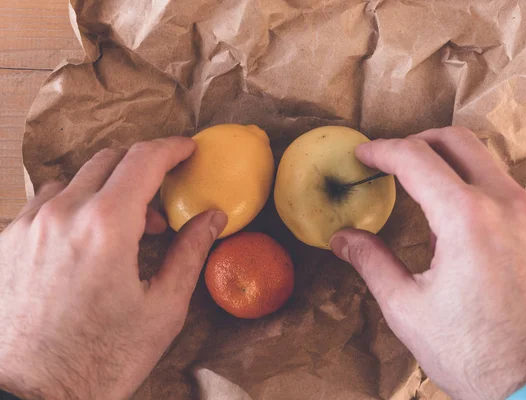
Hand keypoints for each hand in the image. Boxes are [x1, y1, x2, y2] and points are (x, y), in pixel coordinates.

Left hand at [0, 137, 226, 399]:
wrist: (31, 395)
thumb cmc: (101, 359)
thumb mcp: (162, 309)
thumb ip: (190, 252)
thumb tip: (213, 218)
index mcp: (107, 227)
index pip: (144, 159)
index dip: (172, 148)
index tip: (187, 150)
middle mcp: (62, 214)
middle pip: (109, 159)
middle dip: (142, 169)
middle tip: (161, 202)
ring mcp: (28, 226)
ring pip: (75, 179)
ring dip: (106, 189)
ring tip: (122, 228)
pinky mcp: (7, 242)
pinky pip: (46, 203)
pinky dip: (74, 206)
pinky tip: (85, 241)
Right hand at [330, 127, 525, 399]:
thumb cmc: (477, 356)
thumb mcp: (409, 309)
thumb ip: (372, 263)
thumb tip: (343, 239)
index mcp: (466, 219)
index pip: (415, 158)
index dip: (382, 151)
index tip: (364, 156)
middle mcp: (507, 204)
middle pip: (457, 140)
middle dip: (418, 141)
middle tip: (393, 159)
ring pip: (487, 163)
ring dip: (450, 166)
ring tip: (425, 196)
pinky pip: (509, 192)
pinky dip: (478, 192)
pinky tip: (464, 227)